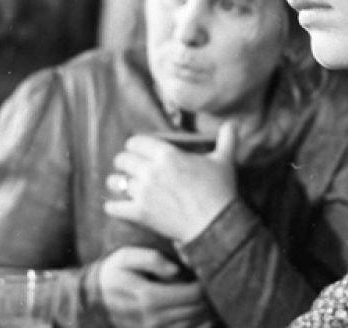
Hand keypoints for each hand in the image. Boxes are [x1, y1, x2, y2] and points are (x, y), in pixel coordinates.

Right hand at [98, 247, 216, 327]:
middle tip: (212, 281)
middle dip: (209, 297)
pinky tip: (200, 313)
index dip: (206, 283)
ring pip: (194, 326)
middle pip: (197, 311)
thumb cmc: (113, 272)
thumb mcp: (126, 256)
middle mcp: (152, 319)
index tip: (208, 271)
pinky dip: (197, 325)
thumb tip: (177, 271)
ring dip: (206, 312)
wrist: (91, 298)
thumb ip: (152, 259)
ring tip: (208, 295)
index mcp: (149, 297)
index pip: (193, 294)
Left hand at [105, 121, 237, 242]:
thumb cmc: (220, 191)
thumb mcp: (225, 160)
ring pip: (116, 181)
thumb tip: (234, 123)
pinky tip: (116, 204)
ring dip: (118, 182)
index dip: (136, 145)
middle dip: (125, 162)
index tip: (138, 149)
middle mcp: (151, 171)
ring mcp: (143, 193)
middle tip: (129, 166)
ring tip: (121, 184)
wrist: (215, 225)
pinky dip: (113, 205)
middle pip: (122, 159)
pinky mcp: (140, 214)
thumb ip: (227, 139)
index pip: (136, 142)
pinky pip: (114, 207)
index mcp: (167, 154)